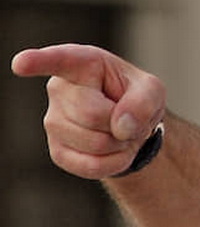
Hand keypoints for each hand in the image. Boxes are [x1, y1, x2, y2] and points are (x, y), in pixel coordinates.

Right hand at [11, 44, 166, 178]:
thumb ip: (143, 101)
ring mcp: (53, 122)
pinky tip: (116, 150)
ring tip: (121, 132)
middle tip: (128, 118)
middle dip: (121, 123)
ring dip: (121, 143)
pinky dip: (115, 163)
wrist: (131, 127)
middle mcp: (59, 90)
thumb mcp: (151, 90)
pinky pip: (91, 165)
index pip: (57, 60)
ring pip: (93, 142)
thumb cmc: (135, 97)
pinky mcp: (58, 151)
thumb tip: (121, 127)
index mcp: (81, 63)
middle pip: (91, 114)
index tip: (21, 64)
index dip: (38, 62)